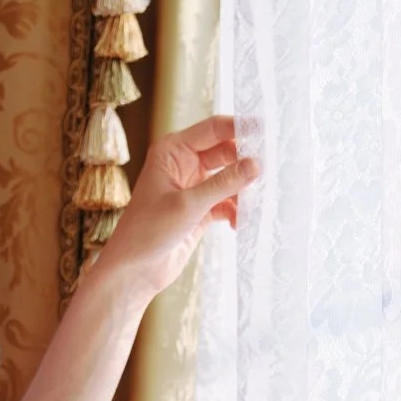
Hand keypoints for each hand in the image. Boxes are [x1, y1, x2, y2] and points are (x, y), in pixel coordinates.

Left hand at [104, 113, 258, 299]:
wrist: (133, 272)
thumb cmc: (147, 233)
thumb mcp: (187, 205)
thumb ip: (223, 183)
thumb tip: (256, 164)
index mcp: (172, 151)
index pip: (213, 129)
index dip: (240, 128)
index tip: (267, 132)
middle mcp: (183, 164)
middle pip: (226, 151)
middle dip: (245, 161)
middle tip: (267, 170)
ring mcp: (193, 187)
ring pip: (229, 177)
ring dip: (242, 189)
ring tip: (251, 203)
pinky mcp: (200, 209)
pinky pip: (227, 201)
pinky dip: (236, 209)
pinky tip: (238, 223)